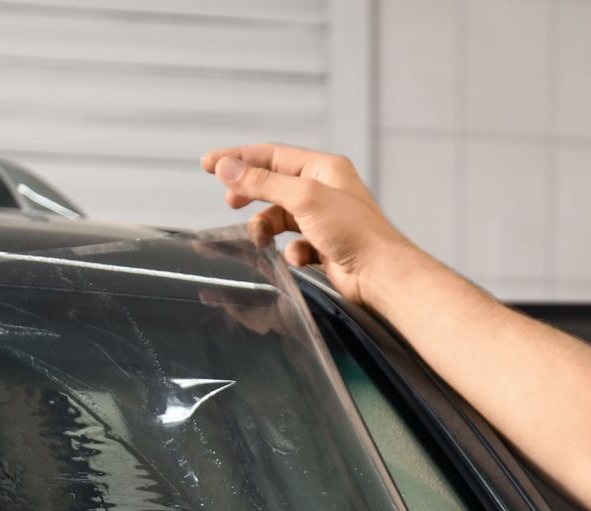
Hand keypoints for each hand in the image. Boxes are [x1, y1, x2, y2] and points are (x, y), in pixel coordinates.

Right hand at [200, 143, 422, 307]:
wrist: (380, 274)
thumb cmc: (354, 232)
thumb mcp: (303, 198)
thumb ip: (262, 182)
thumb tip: (228, 168)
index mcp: (323, 168)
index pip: (272, 155)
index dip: (239, 158)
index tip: (209, 164)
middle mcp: (324, 190)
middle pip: (273, 185)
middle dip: (250, 195)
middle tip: (230, 202)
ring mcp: (324, 220)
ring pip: (279, 218)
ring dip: (265, 228)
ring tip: (259, 239)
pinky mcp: (324, 247)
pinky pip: (293, 245)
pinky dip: (290, 252)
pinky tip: (298, 258)